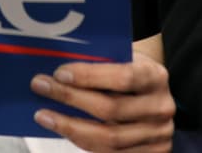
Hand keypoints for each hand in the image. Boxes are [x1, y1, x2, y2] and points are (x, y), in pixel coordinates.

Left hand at [30, 50, 174, 151]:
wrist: (153, 94)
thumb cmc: (129, 71)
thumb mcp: (123, 59)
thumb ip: (100, 63)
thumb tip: (57, 70)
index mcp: (155, 77)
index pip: (123, 77)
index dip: (89, 76)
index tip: (59, 73)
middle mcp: (161, 108)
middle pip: (111, 110)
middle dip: (70, 98)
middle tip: (40, 86)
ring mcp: (158, 135)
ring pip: (109, 138)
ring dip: (69, 127)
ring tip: (43, 115)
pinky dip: (82, 141)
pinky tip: (62, 129)